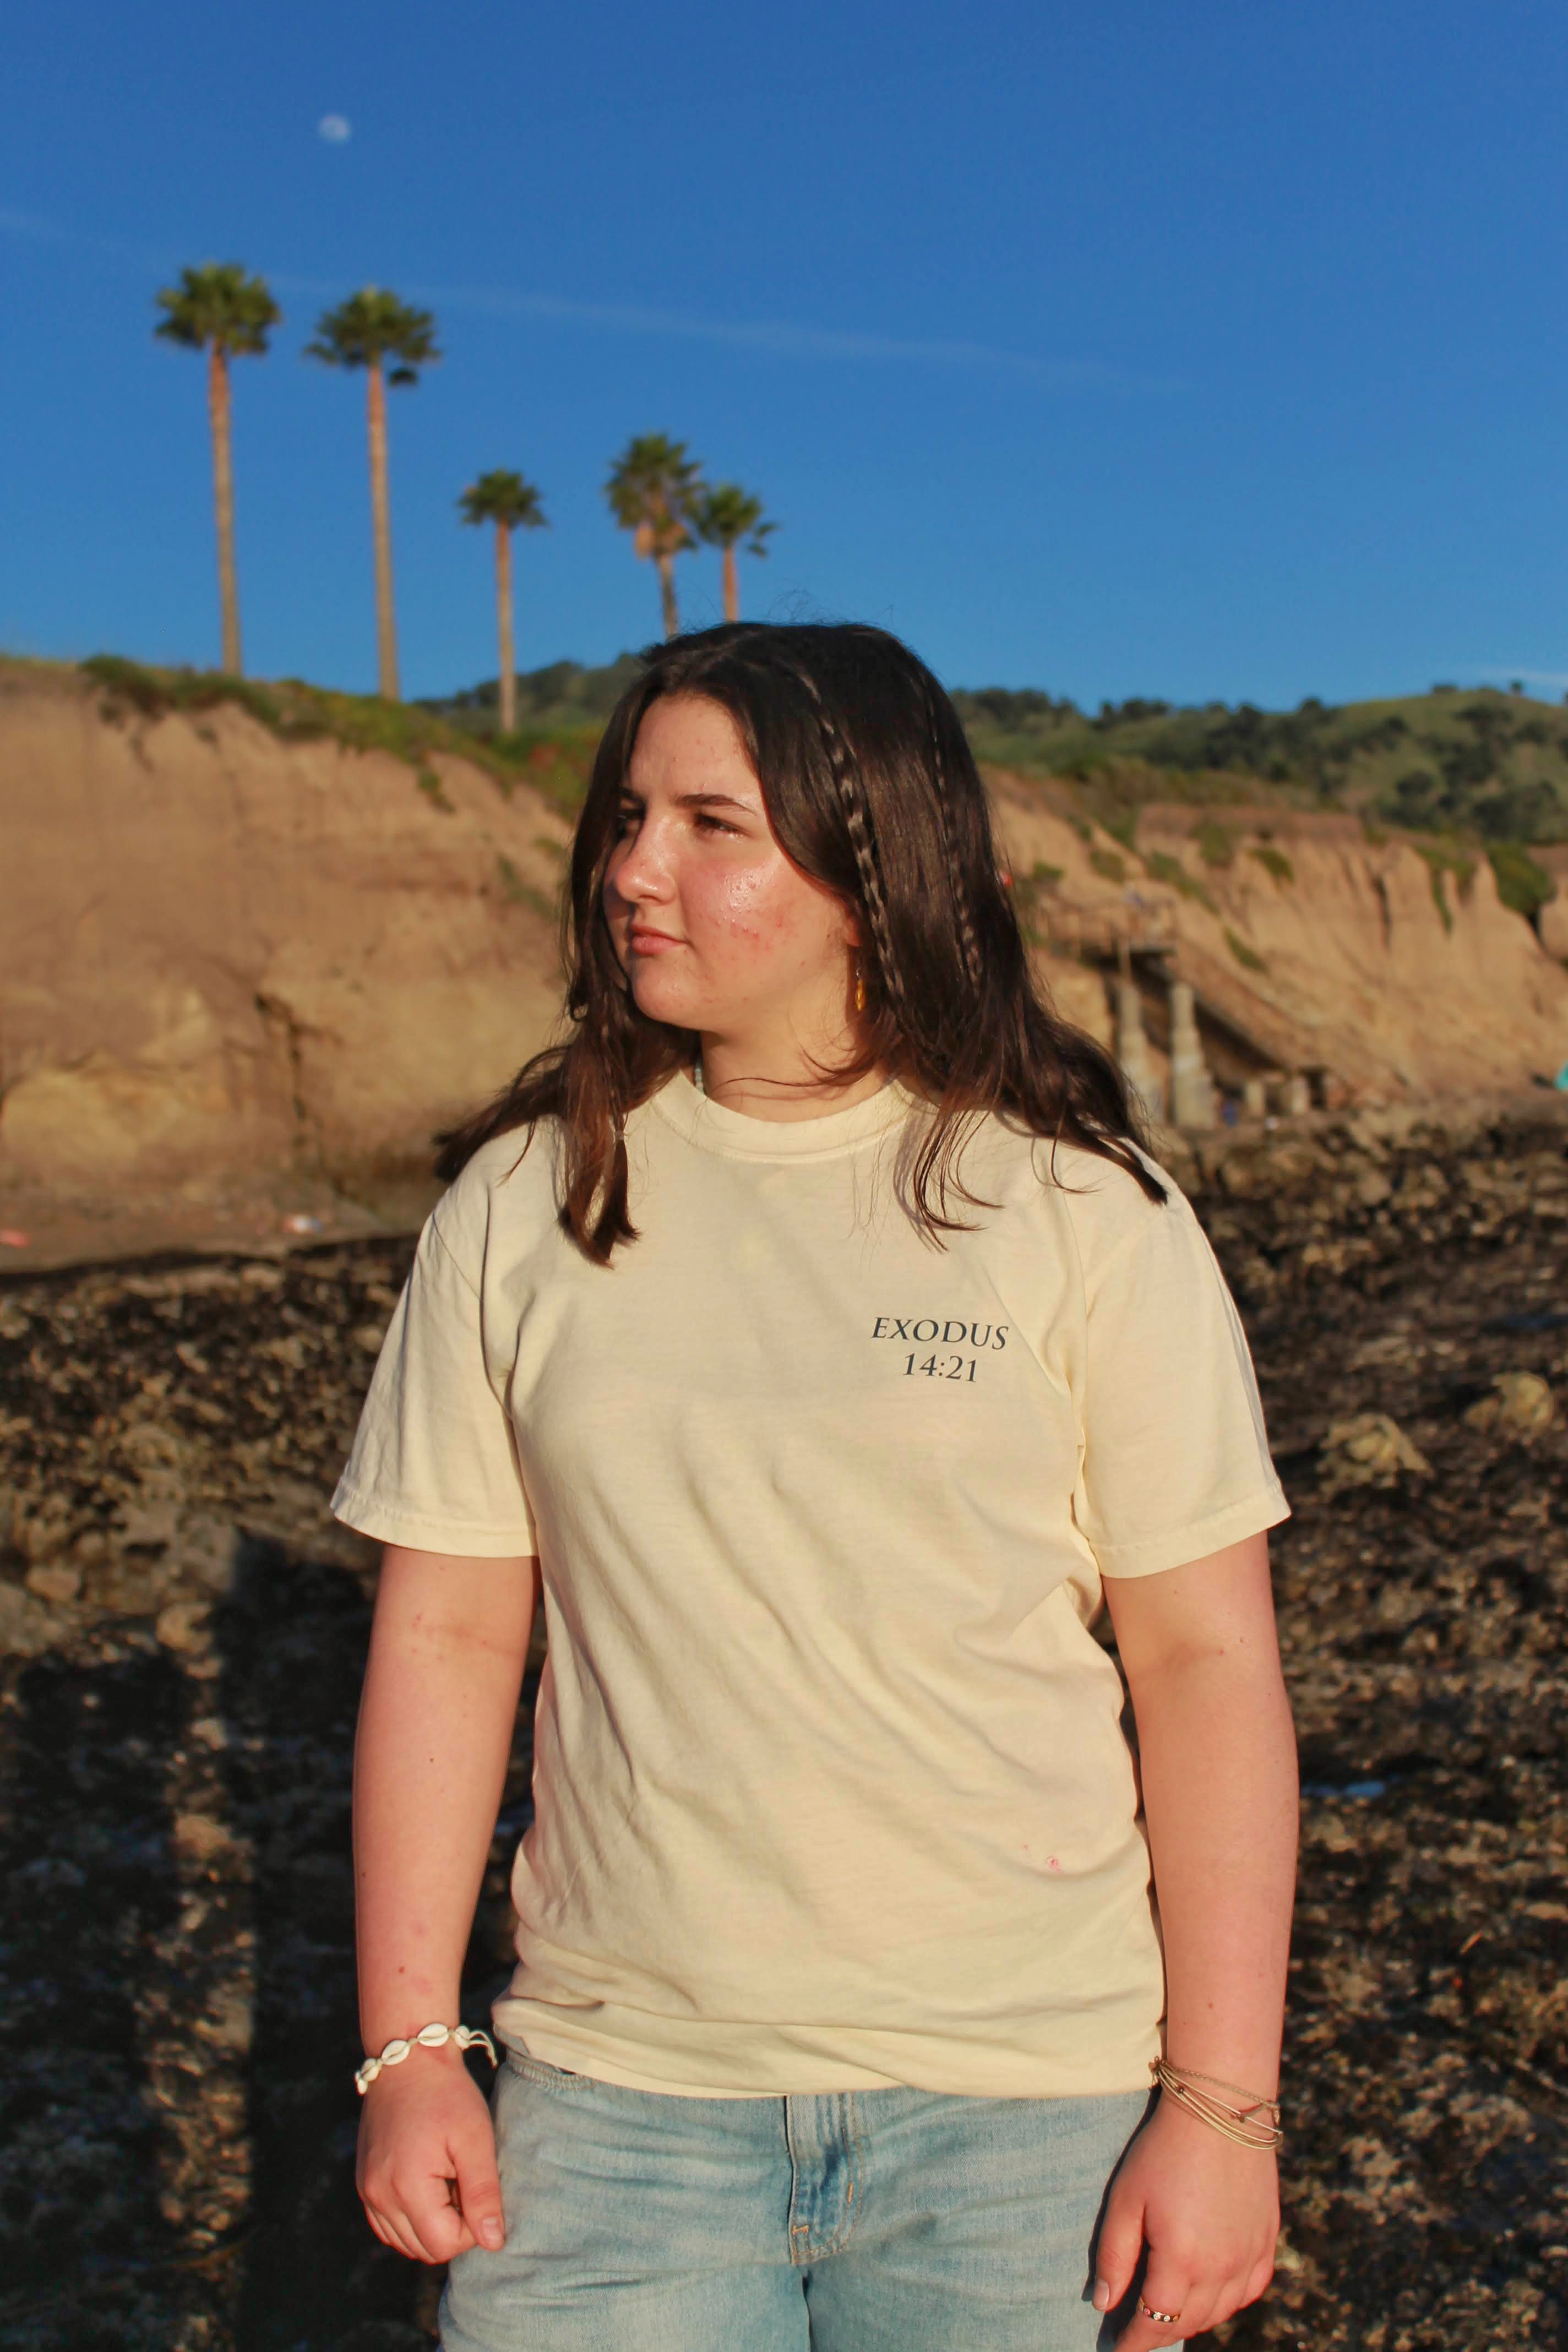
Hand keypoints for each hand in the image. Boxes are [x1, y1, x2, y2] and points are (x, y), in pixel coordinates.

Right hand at [356, 2045, 505, 2264]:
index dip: (471, 2227)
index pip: (444, 2245)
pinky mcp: (364, 2184)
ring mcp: (367, 2191)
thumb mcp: (475, 2139)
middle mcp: (378, 2196)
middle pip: (423, 2249)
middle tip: (462, 2180)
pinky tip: (428, 2185)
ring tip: (445, 2179)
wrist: (408, 2059)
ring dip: (431, 2224)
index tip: (478, 2188)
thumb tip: (493, 2243)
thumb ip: (484, 2194)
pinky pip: (387, 2226)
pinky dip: (411, 2218)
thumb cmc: (447, 2095)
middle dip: (452, 2227)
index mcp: (406, 2187)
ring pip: (404, 2242)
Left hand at [1093, 2095, 1278, 2345]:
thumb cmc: (1164, 2150)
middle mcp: (1222, 2269)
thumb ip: (1114, 2256)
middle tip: (1137, 2331)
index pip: (1155, 2321)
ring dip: (1192, 2320)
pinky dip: (1229, 2302)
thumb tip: (1103, 2303)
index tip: (1117, 2348)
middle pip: (1188, 2321)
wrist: (1222, 2109)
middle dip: (1159, 2332)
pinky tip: (1213, 2294)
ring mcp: (1250, 2256)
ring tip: (1168, 2314)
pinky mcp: (1267, 2240)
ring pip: (1220, 2312)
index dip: (1134, 2341)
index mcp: (1183, 2261)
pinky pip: (1250, 2290)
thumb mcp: (1126, 2199)